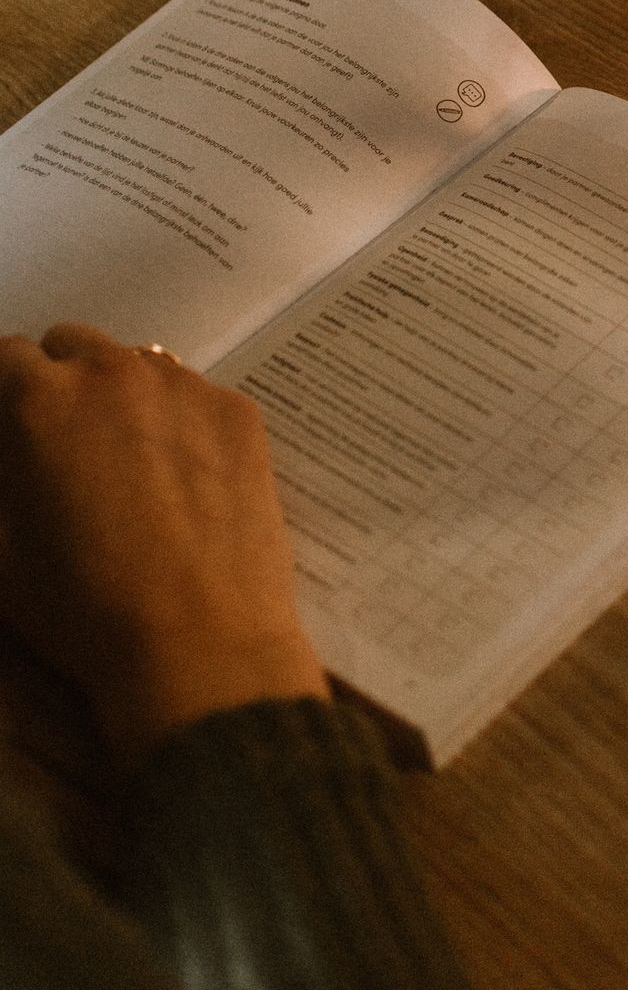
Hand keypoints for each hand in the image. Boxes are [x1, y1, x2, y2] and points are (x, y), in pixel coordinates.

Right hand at [0, 327, 326, 759]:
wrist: (200, 643)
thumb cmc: (81, 606)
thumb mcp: (2, 552)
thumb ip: (2, 481)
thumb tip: (17, 457)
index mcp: (43, 399)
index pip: (6, 356)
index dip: (2, 394)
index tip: (10, 430)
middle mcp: (115, 371)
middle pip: (73, 346)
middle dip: (59, 382)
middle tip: (65, 446)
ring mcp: (187, 386)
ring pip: (138, 364)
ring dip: (121, 395)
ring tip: (128, 464)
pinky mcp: (240, 412)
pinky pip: (194, 395)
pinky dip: (178, 421)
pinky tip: (185, 481)